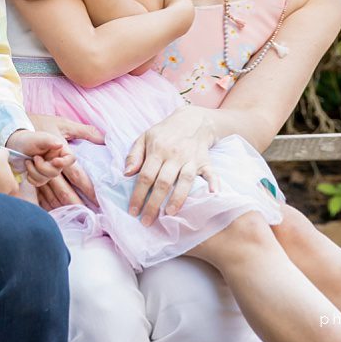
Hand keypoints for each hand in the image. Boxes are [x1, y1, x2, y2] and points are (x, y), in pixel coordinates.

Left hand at [6, 129, 73, 188]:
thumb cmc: (29, 140)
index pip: (71, 158)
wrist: (17, 146)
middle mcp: (57, 161)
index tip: (54, 161)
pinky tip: (28, 167)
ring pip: (46, 179)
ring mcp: (49, 170)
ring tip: (28, 161)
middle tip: (34, 157)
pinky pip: (38, 183)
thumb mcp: (38, 138)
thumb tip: (59, 144)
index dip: (65, 163)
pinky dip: (30, 177)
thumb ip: (49, 141)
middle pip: (56, 172)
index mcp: (60, 150)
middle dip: (42, 167)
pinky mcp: (41, 177)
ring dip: (33, 171)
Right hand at [30, 113, 102, 209]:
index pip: (76, 173)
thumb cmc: (41, 124)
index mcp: (60, 152)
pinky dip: (47, 203)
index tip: (96, 198)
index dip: (87, 186)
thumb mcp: (63, 124)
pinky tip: (54, 211)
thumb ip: (84, 131)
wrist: (14, 130)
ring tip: (72, 214)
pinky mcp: (31, 176)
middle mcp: (50, 165)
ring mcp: (39, 172)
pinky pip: (39, 194)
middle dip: (75, 202)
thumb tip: (101, 138)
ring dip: (60, 205)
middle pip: (63, 190)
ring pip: (51, 194)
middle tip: (85, 213)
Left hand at [122, 106, 217, 225]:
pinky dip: (214, 183)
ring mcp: (191, 159)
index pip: (146, 176)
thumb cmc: (164, 132)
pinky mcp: (205, 161)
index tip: (133, 211)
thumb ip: (134, 155)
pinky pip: (211, 173)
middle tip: (147, 221)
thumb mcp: (145, 137)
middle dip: (154, 204)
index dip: (138, 194)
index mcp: (157, 150)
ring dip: (178, 198)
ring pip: (185, 181)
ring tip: (170, 214)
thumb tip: (126, 173)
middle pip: (163, 182)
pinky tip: (213, 194)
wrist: (192, 120)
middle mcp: (174, 155)